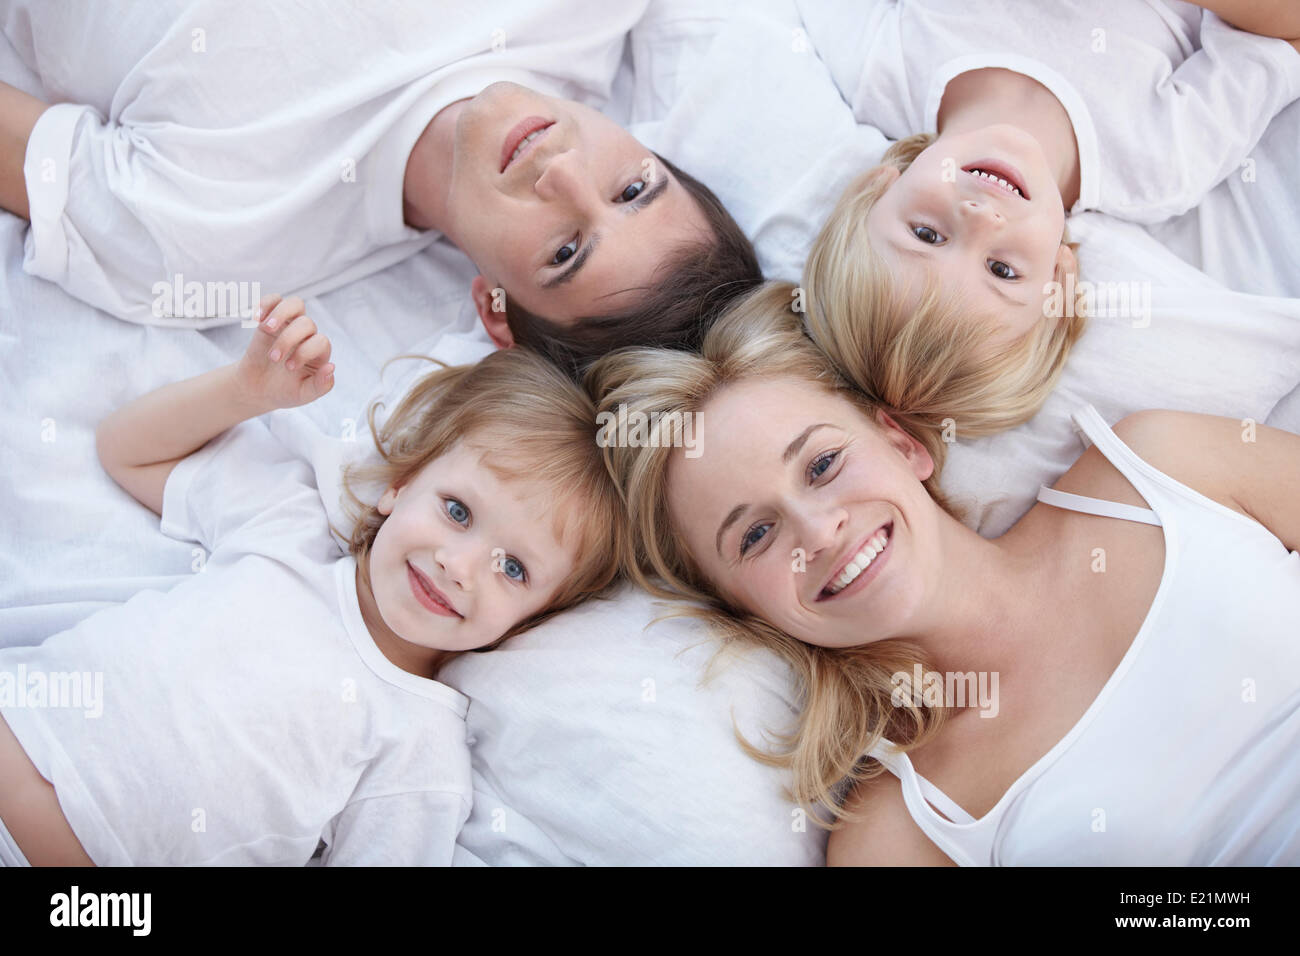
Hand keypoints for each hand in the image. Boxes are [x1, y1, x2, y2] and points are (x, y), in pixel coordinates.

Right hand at [235, 294, 334, 410]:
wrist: (258, 389)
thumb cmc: (284, 391)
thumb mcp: (303, 395)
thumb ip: (320, 386)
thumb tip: (331, 367)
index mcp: (319, 353)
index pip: (321, 342)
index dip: (306, 352)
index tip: (288, 367)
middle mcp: (307, 336)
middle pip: (306, 323)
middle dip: (288, 339)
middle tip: (273, 358)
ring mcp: (289, 325)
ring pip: (295, 304)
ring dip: (281, 313)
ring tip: (266, 328)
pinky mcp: (270, 320)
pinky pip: (273, 300)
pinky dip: (265, 303)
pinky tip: (255, 318)